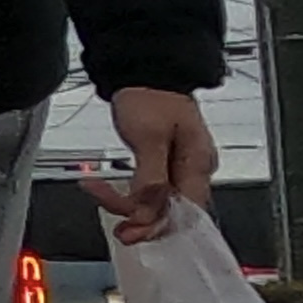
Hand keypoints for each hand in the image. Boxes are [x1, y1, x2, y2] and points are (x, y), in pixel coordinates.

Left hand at [105, 86, 218, 245]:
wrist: (145, 71)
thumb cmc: (152, 95)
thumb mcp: (149, 135)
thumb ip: (151, 175)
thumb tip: (150, 206)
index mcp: (198, 163)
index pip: (186, 211)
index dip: (159, 226)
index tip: (133, 232)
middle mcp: (194, 169)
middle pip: (175, 212)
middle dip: (144, 222)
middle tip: (120, 230)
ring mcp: (181, 167)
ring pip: (161, 203)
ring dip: (133, 209)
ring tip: (105, 202)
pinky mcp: (166, 163)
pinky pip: (153, 190)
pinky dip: (132, 196)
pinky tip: (112, 194)